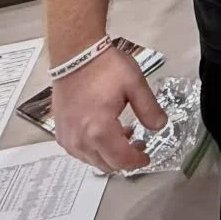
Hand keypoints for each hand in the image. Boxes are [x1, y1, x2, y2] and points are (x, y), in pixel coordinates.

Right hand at [50, 46, 167, 173]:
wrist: (76, 54)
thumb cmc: (106, 67)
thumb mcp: (135, 84)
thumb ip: (149, 108)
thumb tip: (160, 126)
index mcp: (100, 131)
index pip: (121, 159)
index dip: (137, 161)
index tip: (147, 156)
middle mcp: (80, 141)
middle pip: (106, 165)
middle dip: (124, 159)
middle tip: (138, 144)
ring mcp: (67, 138)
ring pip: (91, 160)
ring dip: (109, 155)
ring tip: (123, 134)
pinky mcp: (60, 132)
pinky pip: (79, 151)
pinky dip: (93, 149)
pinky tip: (103, 132)